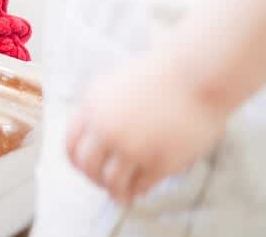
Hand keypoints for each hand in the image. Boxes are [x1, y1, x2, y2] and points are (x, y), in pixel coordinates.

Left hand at [66, 53, 225, 203]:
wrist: (198, 73)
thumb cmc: (160, 75)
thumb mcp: (114, 83)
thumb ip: (98, 109)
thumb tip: (89, 137)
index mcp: (92, 108)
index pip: (71, 145)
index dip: (77, 162)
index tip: (85, 169)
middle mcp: (107, 129)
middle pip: (88, 167)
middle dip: (94, 179)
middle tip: (104, 184)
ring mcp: (133, 146)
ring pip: (112, 182)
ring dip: (116, 191)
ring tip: (122, 194)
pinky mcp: (160, 160)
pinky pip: (142, 184)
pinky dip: (139, 189)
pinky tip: (141, 188)